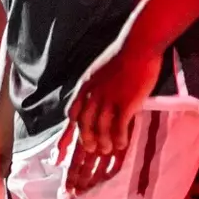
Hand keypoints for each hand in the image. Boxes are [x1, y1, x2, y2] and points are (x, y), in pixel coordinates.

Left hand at [65, 37, 158, 194]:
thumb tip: (90, 97)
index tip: (58, 153)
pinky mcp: (126, 101)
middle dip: (85, 141)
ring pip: (101, 127)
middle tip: (88, 151)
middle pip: (84, 124)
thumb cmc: (123, 57)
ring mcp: (109, 98)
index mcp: (86, 88)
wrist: (139, 45)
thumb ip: (93, 86)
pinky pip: (119, 125)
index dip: (65, 135)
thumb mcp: (99, 71)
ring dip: (103, 141)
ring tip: (107, 150)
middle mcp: (94, 95)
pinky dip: (118, 138)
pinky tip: (120, 145)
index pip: (71, 115)